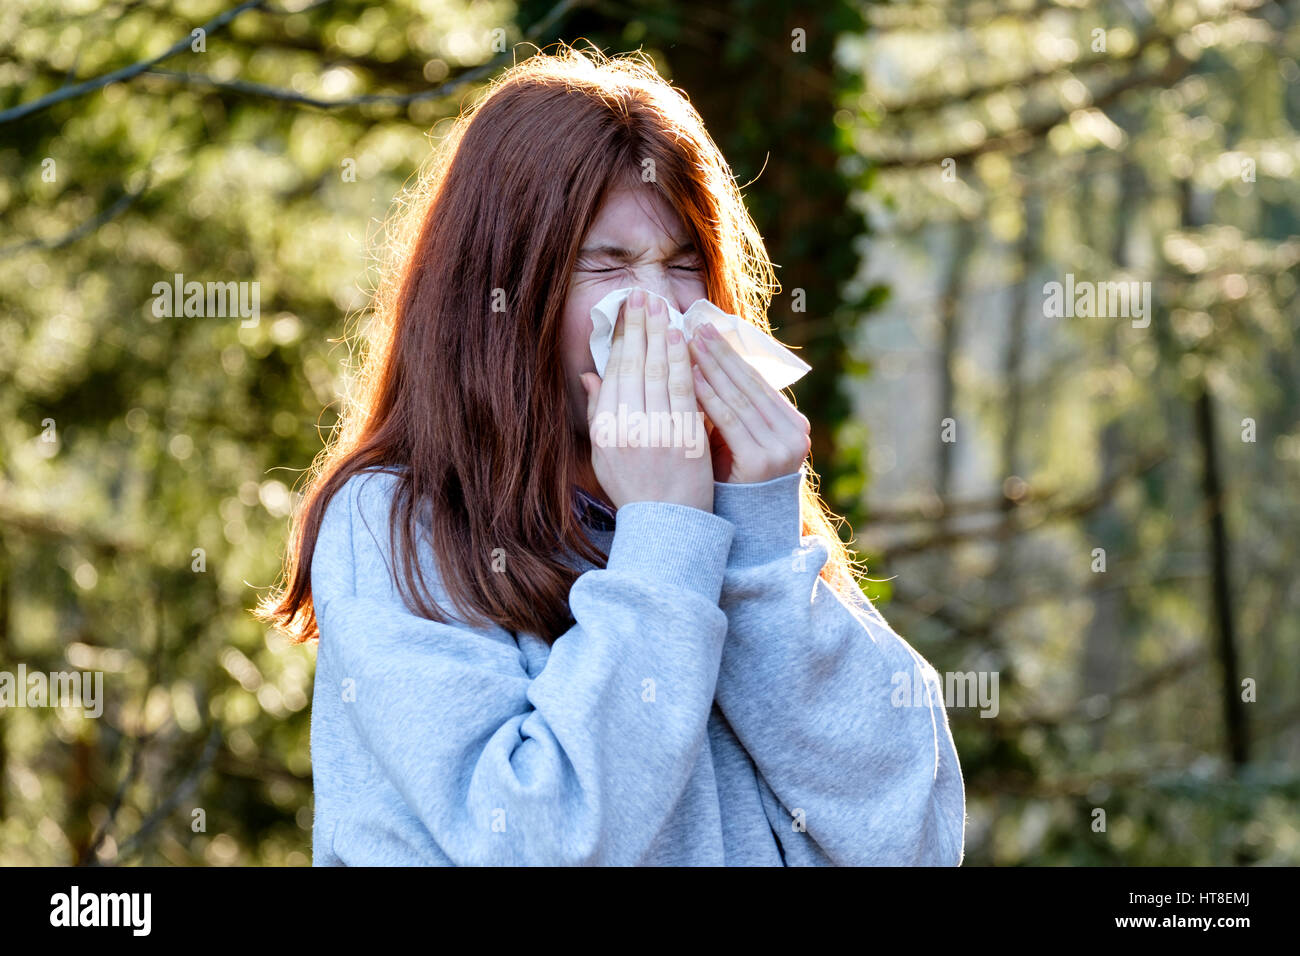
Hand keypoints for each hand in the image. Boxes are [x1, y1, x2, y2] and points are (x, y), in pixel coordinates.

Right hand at [579, 290, 713, 510]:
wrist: (666, 524)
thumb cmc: (634, 488)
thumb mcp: (605, 453)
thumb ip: (598, 411)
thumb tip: (590, 373)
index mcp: (606, 429)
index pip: (615, 372)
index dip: (622, 338)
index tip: (627, 311)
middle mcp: (628, 428)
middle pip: (635, 365)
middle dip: (641, 326)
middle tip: (644, 295)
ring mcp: (659, 432)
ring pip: (660, 373)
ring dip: (663, 336)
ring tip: (665, 308)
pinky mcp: (687, 437)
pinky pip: (684, 391)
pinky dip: (684, 363)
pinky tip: (684, 341)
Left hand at [687, 323, 809, 483]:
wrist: (741, 528)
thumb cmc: (731, 476)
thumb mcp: (736, 435)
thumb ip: (730, 403)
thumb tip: (703, 358)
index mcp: (793, 422)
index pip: (757, 380)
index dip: (730, 354)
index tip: (705, 330)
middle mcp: (795, 433)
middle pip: (749, 384)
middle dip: (719, 353)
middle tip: (693, 326)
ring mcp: (781, 447)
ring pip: (738, 397)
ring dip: (711, 368)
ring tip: (686, 344)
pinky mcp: (762, 460)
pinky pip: (729, 419)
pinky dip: (708, 395)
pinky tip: (687, 377)